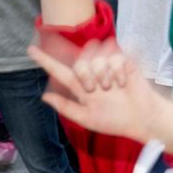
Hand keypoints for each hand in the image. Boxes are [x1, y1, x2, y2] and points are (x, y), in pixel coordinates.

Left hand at [29, 38, 164, 143]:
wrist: (142, 119)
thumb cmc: (115, 122)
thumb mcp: (87, 119)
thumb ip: (66, 107)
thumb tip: (45, 96)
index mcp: (82, 89)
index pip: (60, 72)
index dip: (45, 61)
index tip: (30, 51)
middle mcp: (93, 75)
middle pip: (79, 62)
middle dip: (85, 74)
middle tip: (95, 89)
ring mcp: (109, 68)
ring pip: (96, 57)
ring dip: (102, 73)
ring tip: (110, 87)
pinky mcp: (125, 63)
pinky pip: (115, 57)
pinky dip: (117, 70)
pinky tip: (122, 82)